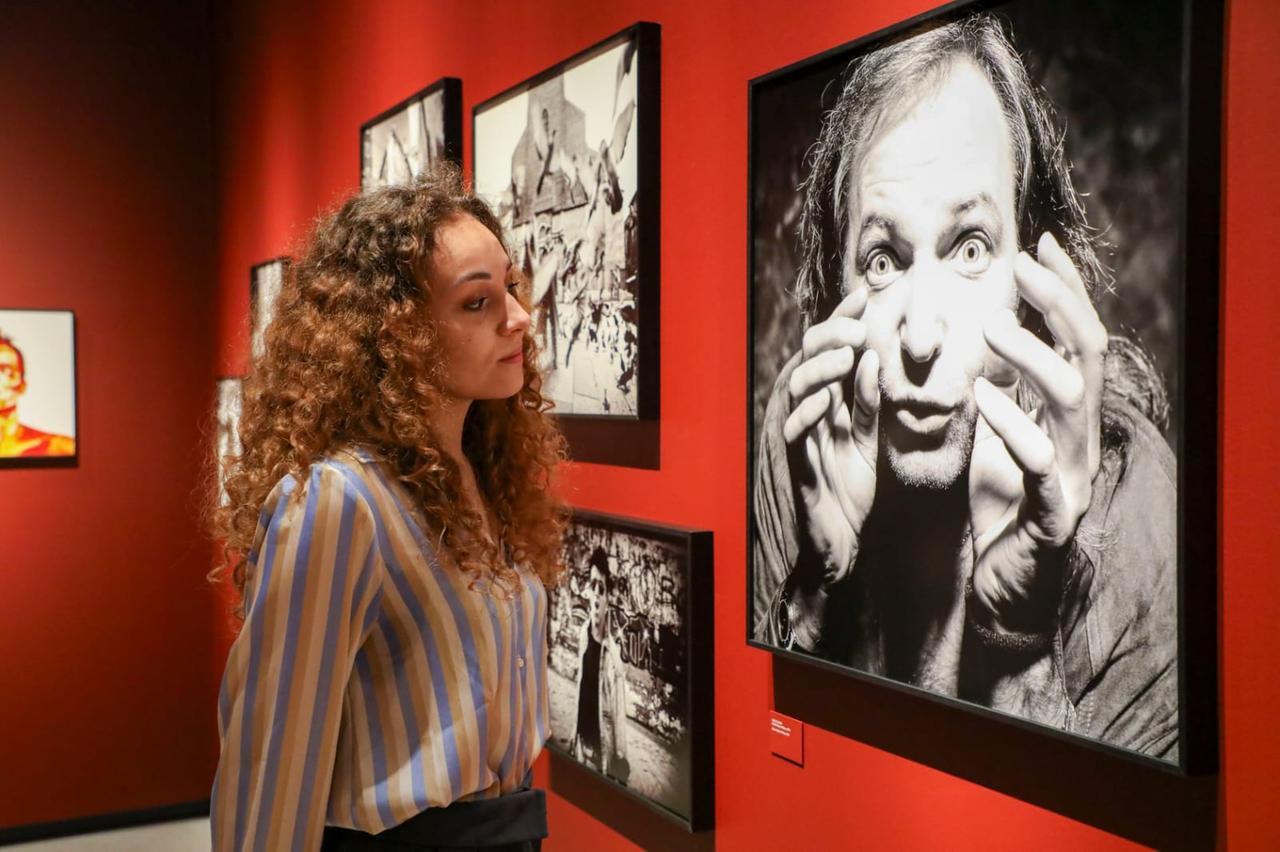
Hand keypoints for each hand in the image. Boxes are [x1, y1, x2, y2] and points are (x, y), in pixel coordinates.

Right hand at [783, 286, 880, 587]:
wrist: (844, 545)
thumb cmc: (859, 489)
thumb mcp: (874, 438)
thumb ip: (874, 400)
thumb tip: (879, 355)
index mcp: (834, 399)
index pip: (835, 347)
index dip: (845, 319)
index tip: (866, 294)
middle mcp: (814, 411)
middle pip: (810, 359)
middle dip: (830, 338)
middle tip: (857, 329)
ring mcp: (802, 436)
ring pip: (798, 390)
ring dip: (819, 371)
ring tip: (846, 358)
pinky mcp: (798, 466)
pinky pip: (793, 435)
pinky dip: (805, 417)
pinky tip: (823, 404)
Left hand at [968, 232, 1106, 631]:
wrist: (995, 592)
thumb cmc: (994, 513)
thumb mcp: (990, 440)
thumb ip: (997, 391)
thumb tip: (983, 334)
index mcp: (1064, 420)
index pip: (1075, 341)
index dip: (1062, 292)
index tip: (1036, 246)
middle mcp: (1077, 440)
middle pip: (1087, 356)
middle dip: (1059, 304)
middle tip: (1022, 264)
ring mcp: (1070, 477)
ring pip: (1071, 401)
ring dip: (1034, 357)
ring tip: (992, 328)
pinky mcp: (1051, 515)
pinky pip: (1038, 463)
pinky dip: (1011, 426)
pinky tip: (982, 400)